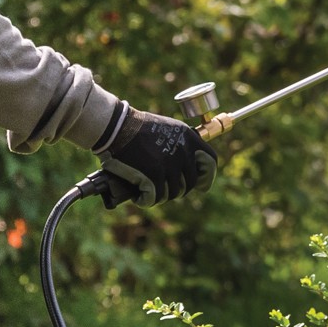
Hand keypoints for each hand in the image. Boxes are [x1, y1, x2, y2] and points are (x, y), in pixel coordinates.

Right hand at [98, 109, 216, 206]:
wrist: (116, 126)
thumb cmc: (137, 127)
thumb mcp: (168, 127)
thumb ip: (181, 144)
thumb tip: (188, 166)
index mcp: (189, 138)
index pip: (211, 161)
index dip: (207, 177)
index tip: (200, 185)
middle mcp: (183, 153)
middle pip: (189, 183)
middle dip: (178, 190)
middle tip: (163, 188)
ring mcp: (169, 165)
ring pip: (172, 193)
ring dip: (160, 196)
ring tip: (148, 191)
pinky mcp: (153, 176)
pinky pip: (154, 198)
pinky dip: (145, 200)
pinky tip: (139, 197)